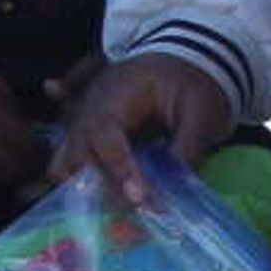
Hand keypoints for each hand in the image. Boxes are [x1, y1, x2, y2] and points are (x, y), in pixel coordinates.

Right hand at [52, 55, 230, 207]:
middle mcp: (95, 103)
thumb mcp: (202, 113)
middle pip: (77, 147)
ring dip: (86, 187)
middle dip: (99, 183)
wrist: (191, 60)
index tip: (139, 197)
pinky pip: (77, 162)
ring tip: (117, 211)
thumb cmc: (196, 83)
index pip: (104, 130)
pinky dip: (86, 184)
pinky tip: (107, 204)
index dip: (116, 167)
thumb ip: (187, 150)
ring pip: (67, 158)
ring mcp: (89, 117)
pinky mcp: (94, 133)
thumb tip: (173, 191)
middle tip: (131, 210)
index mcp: (120, 90)